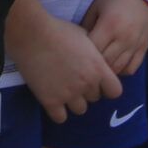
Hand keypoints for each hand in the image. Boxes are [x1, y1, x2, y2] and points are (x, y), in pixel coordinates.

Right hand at [6, 11, 123, 122]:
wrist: (31, 34)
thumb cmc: (58, 30)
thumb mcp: (84, 35)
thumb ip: (93, 52)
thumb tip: (96, 57)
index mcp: (98, 68)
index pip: (115, 91)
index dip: (107, 87)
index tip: (98, 82)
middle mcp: (86, 84)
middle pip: (95, 99)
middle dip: (87, 91)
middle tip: (74, 79)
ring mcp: (69, 94)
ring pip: (80, 110)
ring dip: (74, 101)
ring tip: (63, 88)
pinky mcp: (50, 101)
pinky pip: (60, 118)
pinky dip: (57, 111)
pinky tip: (52, 99)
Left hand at [80, 0, 147, 75]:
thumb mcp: (96, 5)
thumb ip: (87, 26)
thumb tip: (79, 45)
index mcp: (109, 26)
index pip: (92, 51)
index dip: (83, 55)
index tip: (77, 53)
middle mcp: (124, 38)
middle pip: (105, 63)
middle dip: (94, 64)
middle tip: (85, 62)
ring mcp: (136, 44)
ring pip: (118, 69)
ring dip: (107, 69)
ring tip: (99, 64)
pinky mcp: (145, 46)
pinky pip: (132, 68)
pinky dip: (121, 70)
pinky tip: (114, 63)